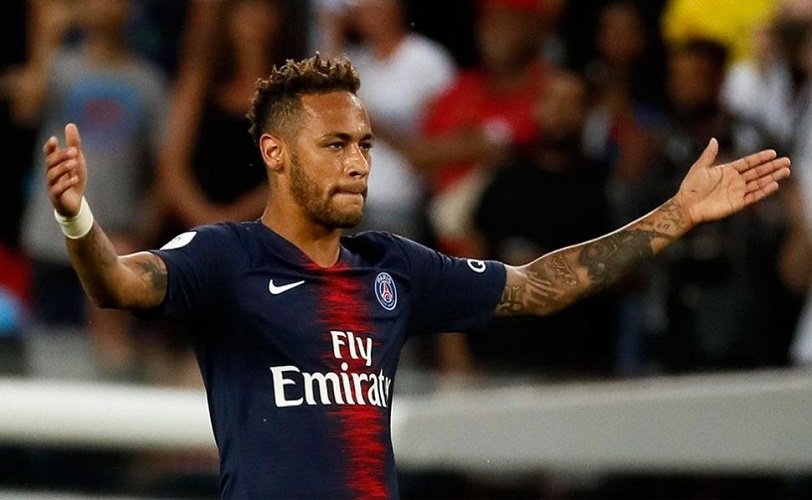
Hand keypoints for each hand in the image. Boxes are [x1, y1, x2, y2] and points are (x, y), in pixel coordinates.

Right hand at [44, 123, 86, 216]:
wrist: (75, 204)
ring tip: (74, 162)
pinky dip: (66, 183)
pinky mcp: (57, 197)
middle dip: (61, 156)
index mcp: (54, 165)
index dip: (49, 147)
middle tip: (74, 151)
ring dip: (63, 168)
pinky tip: (75, 178)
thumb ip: (74, 144)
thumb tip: (70, 124)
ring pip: (52, 175)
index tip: (53, 139)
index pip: (48, 154)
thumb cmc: (73, 179)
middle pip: (50, 163)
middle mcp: (50, 174)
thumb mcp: (77, 160)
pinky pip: (58, 190)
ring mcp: (52, 186)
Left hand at [674, 138, 790, 225]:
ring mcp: (737, 192)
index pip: (748, 163)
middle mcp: (735, 181)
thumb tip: (713, 140)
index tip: (773, 153)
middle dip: (772, 167)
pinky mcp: (737, 203)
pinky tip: (774, 184)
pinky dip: (764, 191)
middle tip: (787, 161)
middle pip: (757, 172)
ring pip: (759, 183)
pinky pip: (753, 196)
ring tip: (786, 171)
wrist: (687, 205)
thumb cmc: (691, 187)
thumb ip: (709, 154)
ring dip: (772, 177)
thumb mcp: (700, 167)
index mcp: (727, 171)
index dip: (760, 158)